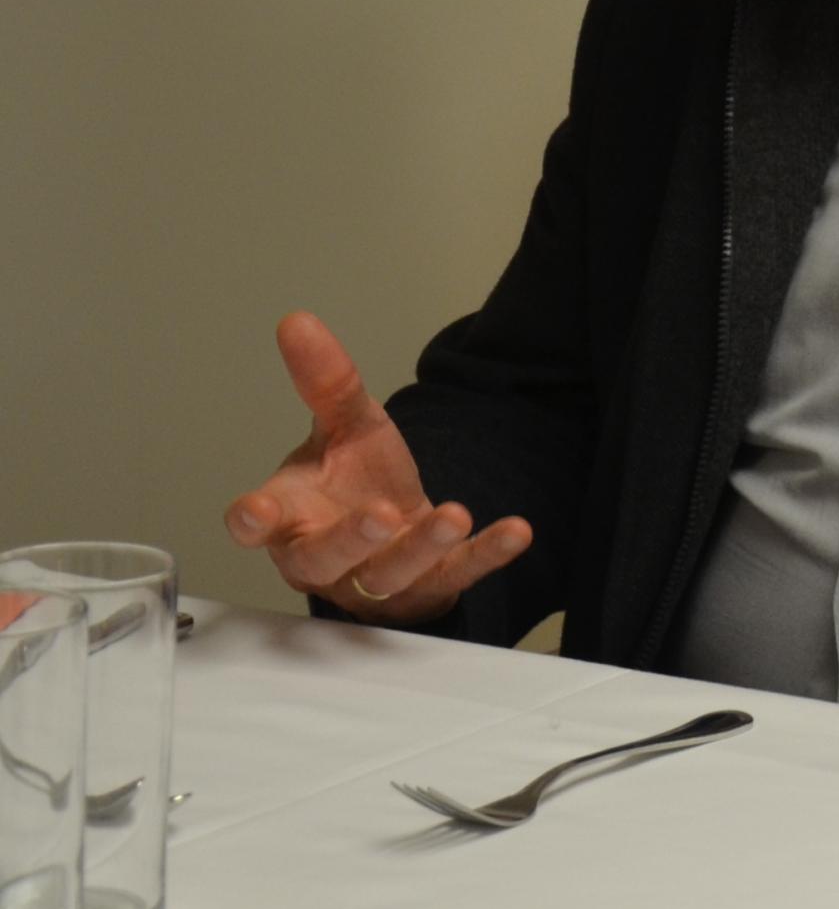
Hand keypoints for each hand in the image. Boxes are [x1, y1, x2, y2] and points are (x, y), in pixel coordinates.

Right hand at [221, 313, 532, 620]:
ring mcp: (377, 578)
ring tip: (454, 515)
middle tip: (377, 515)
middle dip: (351, 540)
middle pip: (324, 558)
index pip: (257, 524)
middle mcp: (325, 557)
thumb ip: (324, 382)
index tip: (255, 512)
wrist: (397, 527)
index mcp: (290, 516)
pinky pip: (459, 574)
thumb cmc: (353, 481)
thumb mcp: (345, 426)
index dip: (252, 520)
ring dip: (422, 546)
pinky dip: (488, 554)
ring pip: (391, 573)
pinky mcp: (431, 587)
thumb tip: (298, 321)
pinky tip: (517, 531)